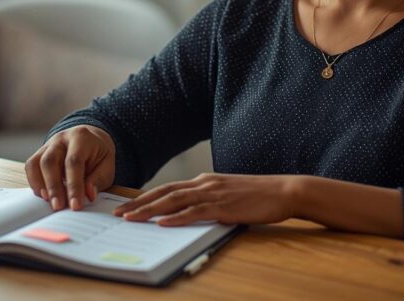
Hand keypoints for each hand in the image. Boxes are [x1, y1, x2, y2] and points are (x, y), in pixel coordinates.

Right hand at [24, 125, 114, 211]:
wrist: (90, 139)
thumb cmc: (98, 155)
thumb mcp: (107, 165)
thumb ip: (98, 179)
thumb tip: (88, 195)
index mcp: (81, 138)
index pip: (74, 162)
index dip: (74, 185)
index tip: (75, 205)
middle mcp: (61, 139)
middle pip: (50, 161)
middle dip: (53, 187)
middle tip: (58, 207)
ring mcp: (48, 145)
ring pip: (36, 163)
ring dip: (40, 185)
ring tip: (49, 202)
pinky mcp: (39, 153)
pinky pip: (31, 167)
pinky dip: (35, 183)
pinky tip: (44, 195)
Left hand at [112, 173, 299, 226]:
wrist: (284, 190)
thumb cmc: (258, 196)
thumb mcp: (228, 195)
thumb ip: (209, 201)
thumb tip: (189, 213)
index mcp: (205, 181)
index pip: (168, 188)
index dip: (146, 197)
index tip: (127, 206)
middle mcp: (205, 183)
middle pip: (165, 193)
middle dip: (139, 204)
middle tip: (119, 214)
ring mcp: (214, 193)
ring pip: (174, 201)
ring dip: (151, 210)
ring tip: (132, 219)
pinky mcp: (224, 206)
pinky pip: (195, 212)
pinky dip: (176, 218)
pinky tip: (163, 223)